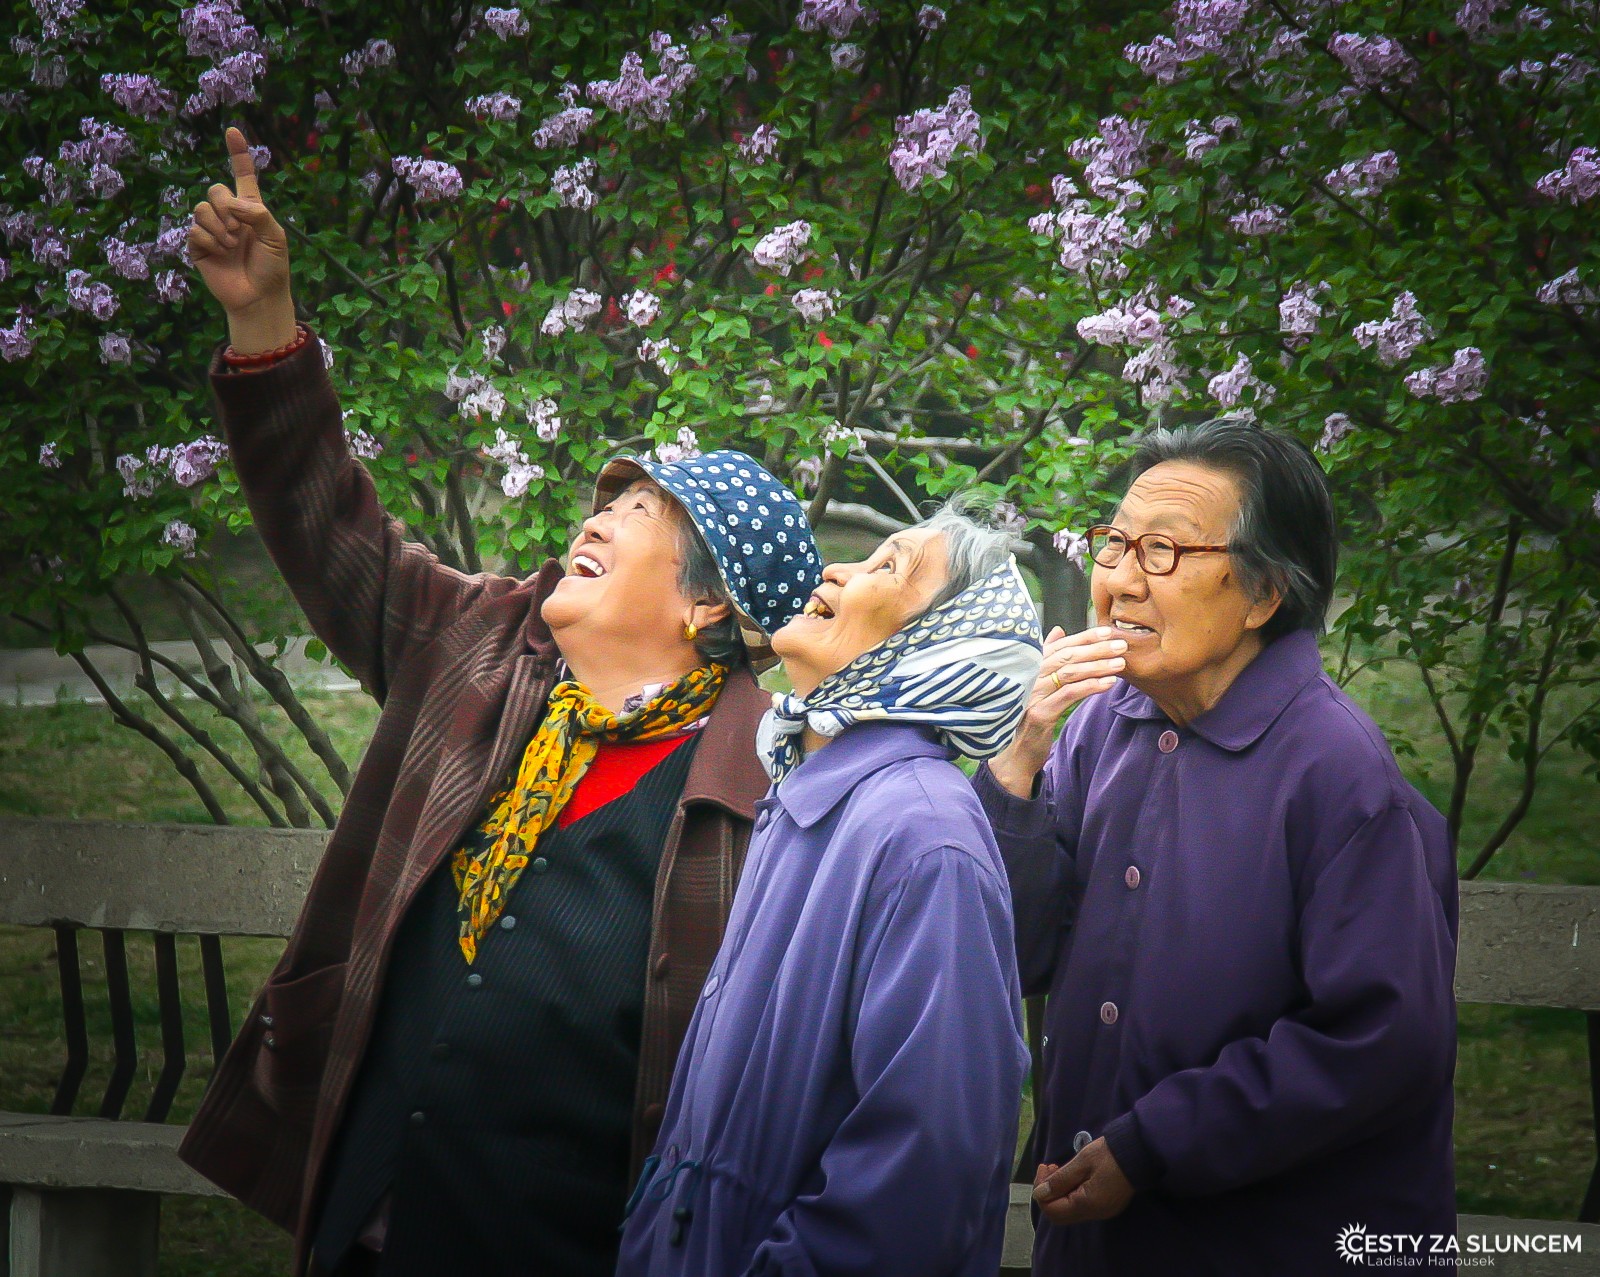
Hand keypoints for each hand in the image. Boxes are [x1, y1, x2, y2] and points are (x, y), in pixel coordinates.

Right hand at [188, 127, 295, 350]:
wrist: (259, 297)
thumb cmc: (272, 268)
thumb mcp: (276, 238)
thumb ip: (259, 214)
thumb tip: (233, 204)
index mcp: (250, 209)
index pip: (242, 174)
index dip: (237, 153)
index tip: (233, 130)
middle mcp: (229, 215)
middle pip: (215, 190)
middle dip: (226, 207)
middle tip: (239, 231)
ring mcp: (212, 230)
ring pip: (202, 208)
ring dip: (219, 227)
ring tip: (232, 245)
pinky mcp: (198, 246)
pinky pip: (194, 230)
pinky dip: (210, 241)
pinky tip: (220, 253)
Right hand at [988, 626, 1125, 798]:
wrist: (1015, 751)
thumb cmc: (1030, 715)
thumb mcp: (1039, 684)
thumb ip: (1049, 657)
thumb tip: (1058, 631)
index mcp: (1031, 666)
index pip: (1061, 646)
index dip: (1085, 637)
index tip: (1108, 631)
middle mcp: (1029, 676)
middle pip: (1067, 657)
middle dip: (1096, 649)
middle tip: (1121, 645)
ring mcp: (1032, 694)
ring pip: (1069, 673)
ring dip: (1097, 667)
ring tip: (1120, 664)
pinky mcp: (1039, 713)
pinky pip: (1068, 695)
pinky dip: (1089, 687)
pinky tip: (1107, 684)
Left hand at [1032, 1138, 1134, 1225]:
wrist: (1138, 1152)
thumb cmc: (1108, 1155)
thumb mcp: (1081, 1163)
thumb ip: (1060, 1180)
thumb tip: (1039, 1194)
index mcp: (1087, 1205)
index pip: (1053, 1211)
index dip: (1041, 1192)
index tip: (1044, 1168)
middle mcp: (1095, 1213)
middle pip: (1060, 1213)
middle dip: (1048, 1193)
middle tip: (1049, 1168)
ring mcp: (1102, 1211)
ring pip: (1070, 1210)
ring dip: (1059, 1191)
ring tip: (1058, 1168)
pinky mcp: (1107, 1205)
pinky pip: (1081, 1205)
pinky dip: (1071, 1192)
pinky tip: (1072, 1175)